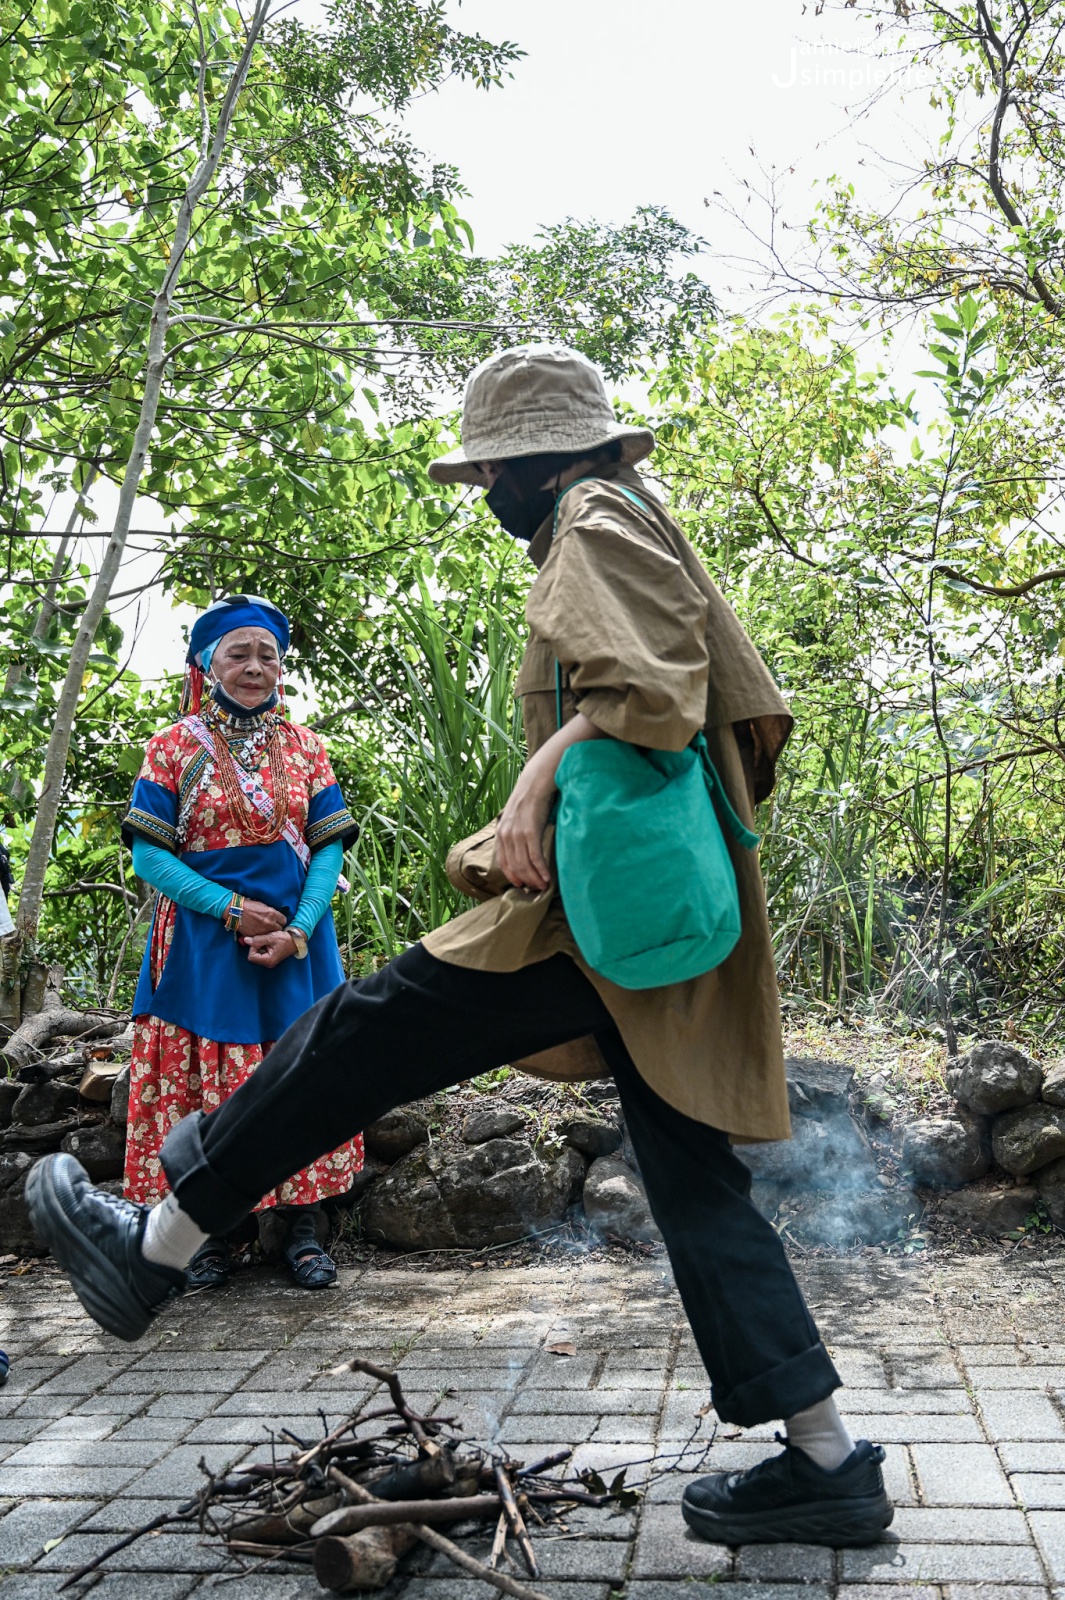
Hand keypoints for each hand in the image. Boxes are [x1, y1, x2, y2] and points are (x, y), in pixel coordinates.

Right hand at [239, 898, 285, 936]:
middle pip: (279, 929)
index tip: (278, 921)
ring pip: (271, 935)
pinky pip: (263, 937)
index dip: (281, 921)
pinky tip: (259, 932)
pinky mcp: (256, 936)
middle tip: (272, 926)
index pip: (284, 920)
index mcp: (272, 914)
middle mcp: (269, 923)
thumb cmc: (249, 906)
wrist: (235, 911)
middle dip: (277, 927)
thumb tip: (276, 917)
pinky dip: (262, 935)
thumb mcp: (263, 906)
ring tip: (266, 929)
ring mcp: (262, 931)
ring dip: (270, 933)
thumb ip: (271, 913)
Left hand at [243, 929, 296, 968]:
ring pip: (257, 954)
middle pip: (253, 956)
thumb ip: (257, 940)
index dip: (253, 948)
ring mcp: (269, 961)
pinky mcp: (270, 957)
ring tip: (266, 940)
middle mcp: (268, 963)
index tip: (259, 940)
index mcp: (268, 960)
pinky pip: (261, 953)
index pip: (251, 956)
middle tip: (263, 939)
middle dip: (255, 946)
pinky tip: (268, 942)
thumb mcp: (271, 938)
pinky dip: (262, 947)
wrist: (296, 939)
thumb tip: (245, 940)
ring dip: (259, 946)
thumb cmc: (285, 939)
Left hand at [496, 764, 555, 890]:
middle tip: (537, 891)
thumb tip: (524, 848)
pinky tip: (547, 878)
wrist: (536, 780)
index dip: (513, 876)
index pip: (503, 862)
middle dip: (526, 881)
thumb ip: (517, 831)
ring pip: (524, 864)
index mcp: (501, 833)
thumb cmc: (531, 798)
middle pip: (514, 866)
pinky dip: (540, 870)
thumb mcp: (517, 816)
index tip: (522, 886)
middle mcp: (506, 835)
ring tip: (544, 887)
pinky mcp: (530, 831)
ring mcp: (517, 833)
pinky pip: (534, 856)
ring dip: (534, 878)